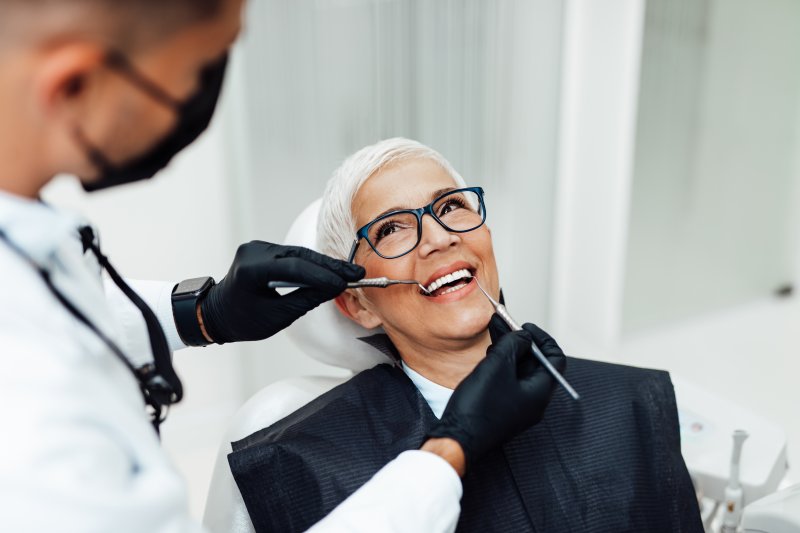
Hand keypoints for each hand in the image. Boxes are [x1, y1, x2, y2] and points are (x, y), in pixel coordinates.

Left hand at [200, 241, 364, 342]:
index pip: (294, 267)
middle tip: (356, 274)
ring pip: (299, 254)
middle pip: (300, 256)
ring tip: (349, 273)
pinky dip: (311, 264)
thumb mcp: (276, 317)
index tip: (345, 283)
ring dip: (324, 265)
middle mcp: (253, 252)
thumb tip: (335, 288)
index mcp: (250, 270)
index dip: (322, 275)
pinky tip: (331, 270)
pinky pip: (292, 255)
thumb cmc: (242, 320)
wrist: (215, 313)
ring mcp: (257, 247)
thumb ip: (306, 300)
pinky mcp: (263, 249)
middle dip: (330, 267)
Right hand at [426, 315, 565, 468]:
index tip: (525, 326)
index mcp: (540, 392)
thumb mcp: (498, 365)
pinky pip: (509, 381)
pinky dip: (502, 364)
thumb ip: (514, 344)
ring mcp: (518, 406)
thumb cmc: (479, 406)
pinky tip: (489, 354)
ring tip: (494, 333)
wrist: (458, 438)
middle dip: (521, 341)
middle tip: (505, 324)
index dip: (542, 338)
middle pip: (536, 363)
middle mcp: (534, 401)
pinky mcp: (503, 409)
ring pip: (520, 371)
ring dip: (509, 351)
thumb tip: (523, 337)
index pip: (555, 359)